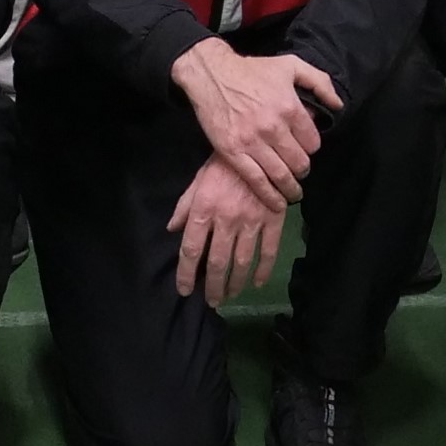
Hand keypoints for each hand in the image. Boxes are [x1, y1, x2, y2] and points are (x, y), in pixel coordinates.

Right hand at [172, 39, 339, 196]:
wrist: (211, 74)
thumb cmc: (252, 70)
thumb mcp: (290, 65)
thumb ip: (319, 82)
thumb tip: (337, 105)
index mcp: (290, 107)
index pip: (313, 143)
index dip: (311, 148)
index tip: (306, 149)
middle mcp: (274, 128)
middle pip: (299, 162)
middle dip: (302, 169)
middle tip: (300, 171)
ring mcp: (252, 142)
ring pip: (281, 175)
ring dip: (291, 188)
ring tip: (294, 192)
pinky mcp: (232, 152)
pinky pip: (256, 180)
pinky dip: (269, 195)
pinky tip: (277, 202)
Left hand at [172, 162, 291, 304]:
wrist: (259, 145)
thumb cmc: (223, 163)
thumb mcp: (198, 180)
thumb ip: (184, 206)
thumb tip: (171, 230)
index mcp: (204, 209)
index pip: (190, 249)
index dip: (186, 273)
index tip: (184, 290)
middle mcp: (226, 219)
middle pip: (217, 261)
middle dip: (213, 286)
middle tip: (211, 301)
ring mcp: (251, 221)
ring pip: (242, 261)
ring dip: (235, 283)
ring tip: (229, 295)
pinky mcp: (273, 219)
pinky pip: (268, 251)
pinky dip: (263, 270)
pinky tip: (257, 283)